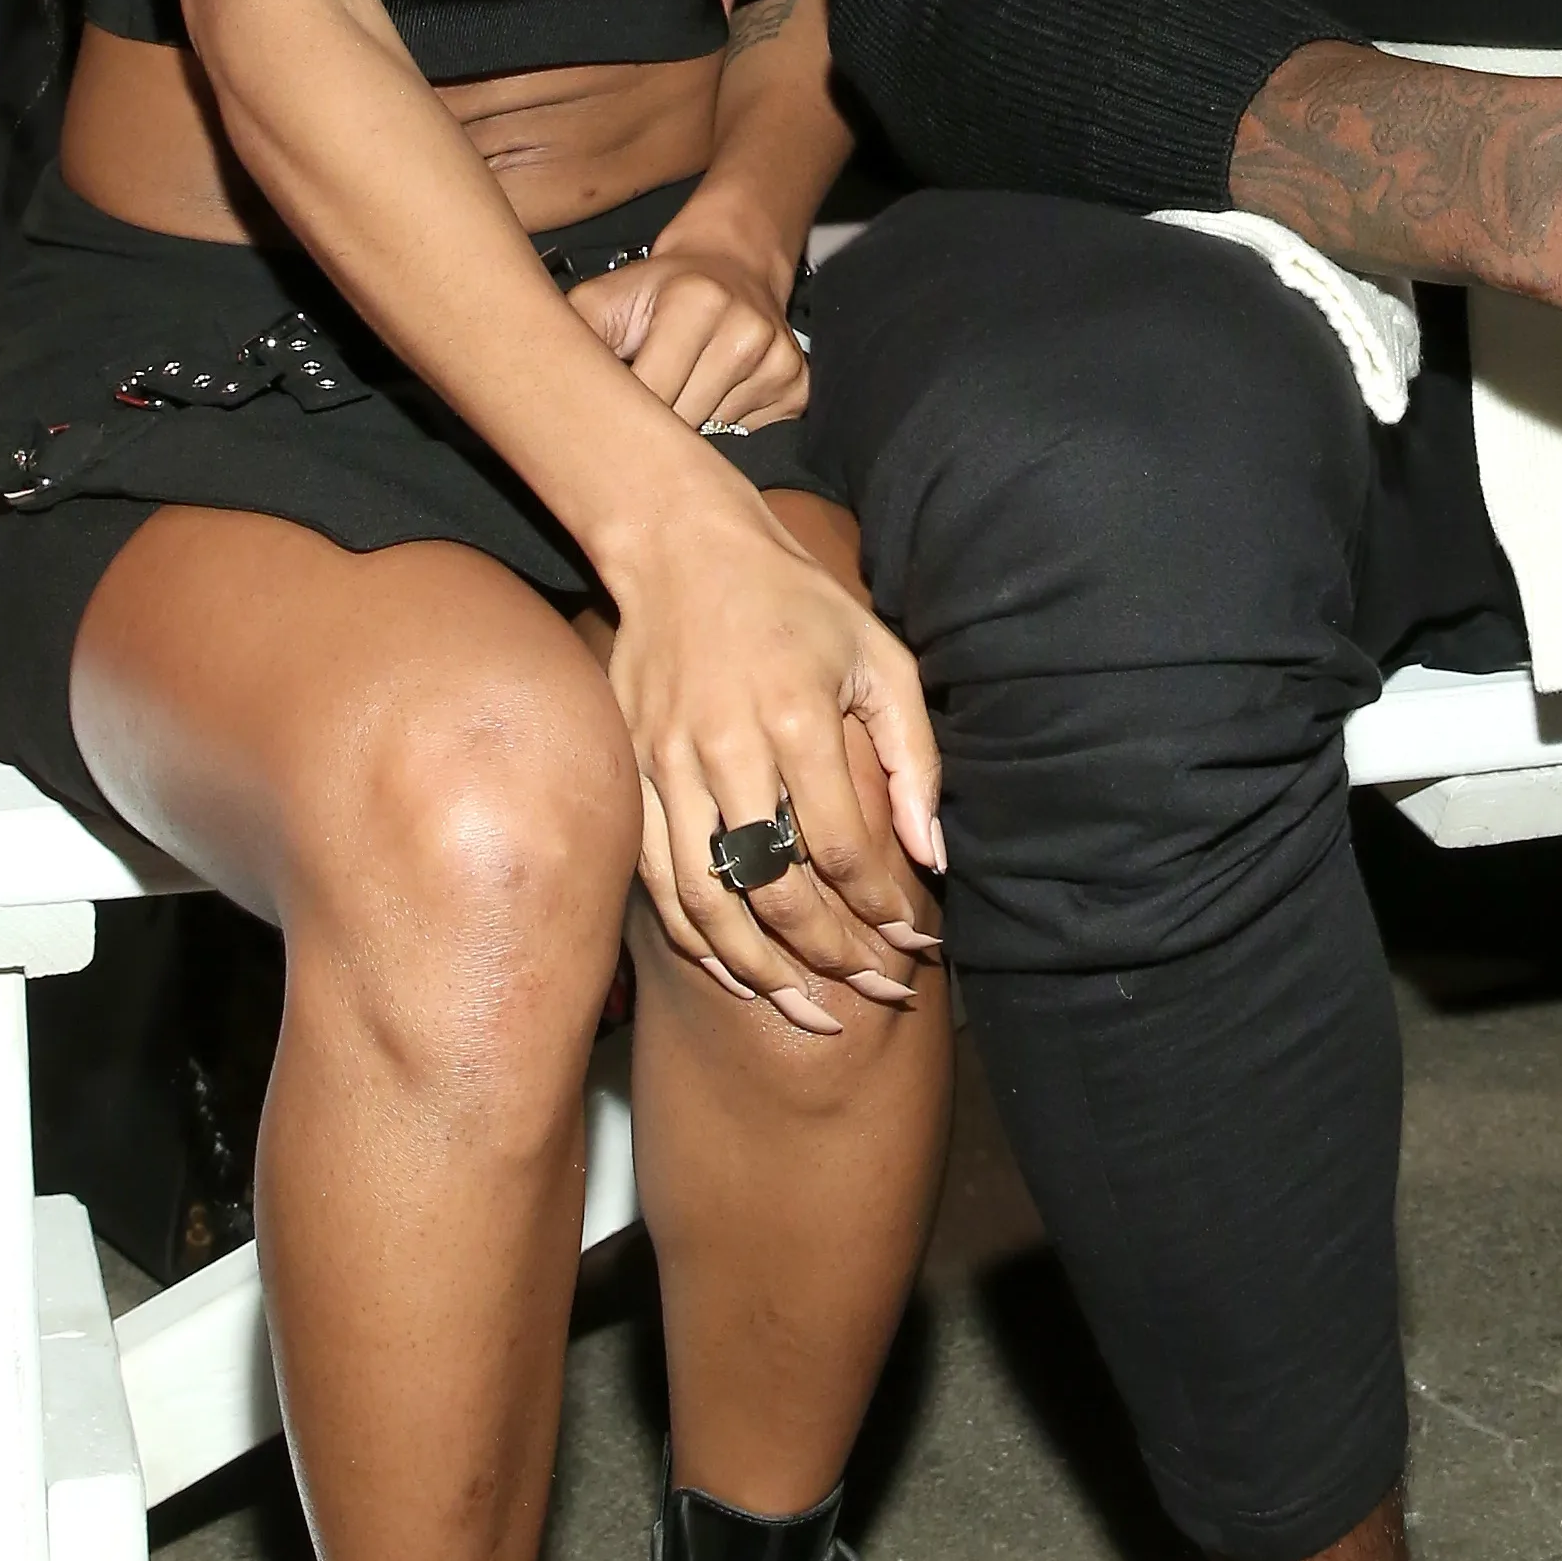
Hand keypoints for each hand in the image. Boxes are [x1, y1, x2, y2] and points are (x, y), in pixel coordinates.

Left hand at [564, 224, 807, 435]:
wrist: (729, 265)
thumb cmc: (657, 289)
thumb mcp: (603, 297)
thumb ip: (572, 338)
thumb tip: (546, 395)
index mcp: (696, 303)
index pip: (650, 395)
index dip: (621, 413)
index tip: (606, 416)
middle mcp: (745, 330)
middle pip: (683, 422)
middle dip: (654, 422)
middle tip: (641, 402)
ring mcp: (777, 360)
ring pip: (716, 434)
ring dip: (691, 423)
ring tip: (682, 386)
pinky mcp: (797, 384)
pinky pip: (750, 434)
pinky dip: (725, 423)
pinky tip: (715, 390)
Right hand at [598, 463, 942, 1033]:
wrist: (682, 551)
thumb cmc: (796, 604)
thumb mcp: (880, 658)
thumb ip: (914, 757)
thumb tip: (933, 854)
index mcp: (796, 719)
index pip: (841, 848)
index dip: (880, 909)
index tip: (913, 942)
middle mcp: (726, 749)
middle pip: (773, 890)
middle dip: (831, 957)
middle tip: (874, 994)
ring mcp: (665, 766)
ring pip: (705, 901)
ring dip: (759, 971)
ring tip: (807, 1009)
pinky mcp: (629, 773)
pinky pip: (655, 880)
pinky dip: (693, 937)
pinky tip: (733, 970)